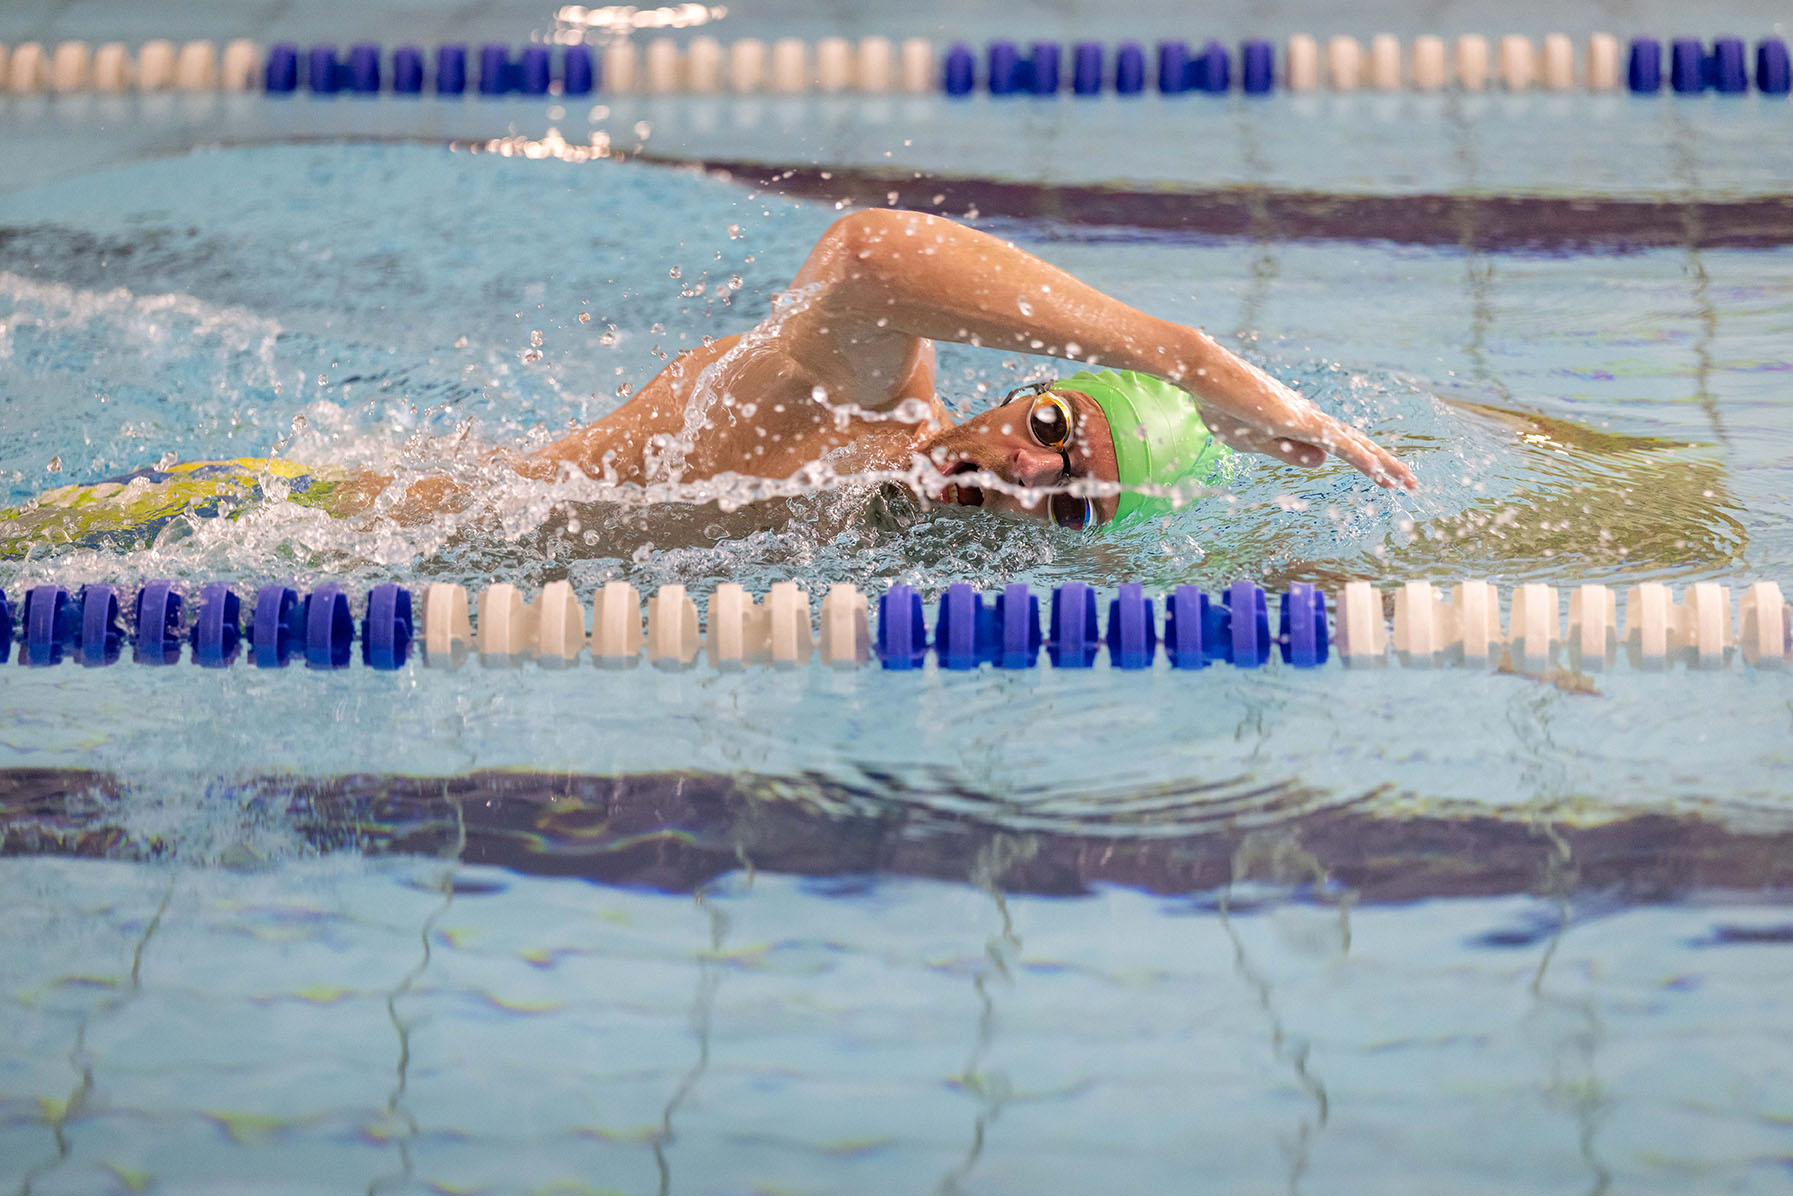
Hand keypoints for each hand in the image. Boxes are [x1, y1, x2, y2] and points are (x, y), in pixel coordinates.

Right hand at [1192, 369, 1415, 490]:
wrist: (1206, 375)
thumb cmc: (1224, 405)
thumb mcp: (1256, 441)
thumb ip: (1289, 452)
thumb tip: (1323, 461)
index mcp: (1298, 425)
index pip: (1341, 447)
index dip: (1365, 461)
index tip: (1386, 478)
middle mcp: (1309, 418)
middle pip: (1356, 444)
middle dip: (1385, 465)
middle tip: (1410, 484)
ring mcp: (1305, 418)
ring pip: (1354, 444)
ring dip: (1382, 464)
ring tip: (1407, 482)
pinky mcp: (1298, 420)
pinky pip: (1336, 443)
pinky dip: (1359, 457)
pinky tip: (1378, 470)